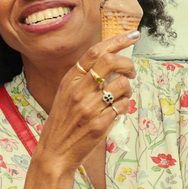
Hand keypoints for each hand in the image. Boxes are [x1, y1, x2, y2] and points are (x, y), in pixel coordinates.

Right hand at [36, 32, 137, 177]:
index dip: (117, 41)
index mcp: (69, 81)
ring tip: (120, 97)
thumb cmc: (62, 123)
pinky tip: (116, 112)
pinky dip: (124, 106)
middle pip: (110, 62)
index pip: (95, 52)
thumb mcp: (65, 96)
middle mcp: (79, 91)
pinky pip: (123, 106)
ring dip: (127, 89)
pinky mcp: (100, 123)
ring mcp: (90, 107)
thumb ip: (84, 79)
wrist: (55, 152)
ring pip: (122, 85)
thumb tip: (111, 61)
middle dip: (127, 64)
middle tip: (130, 72)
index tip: (132, 35)